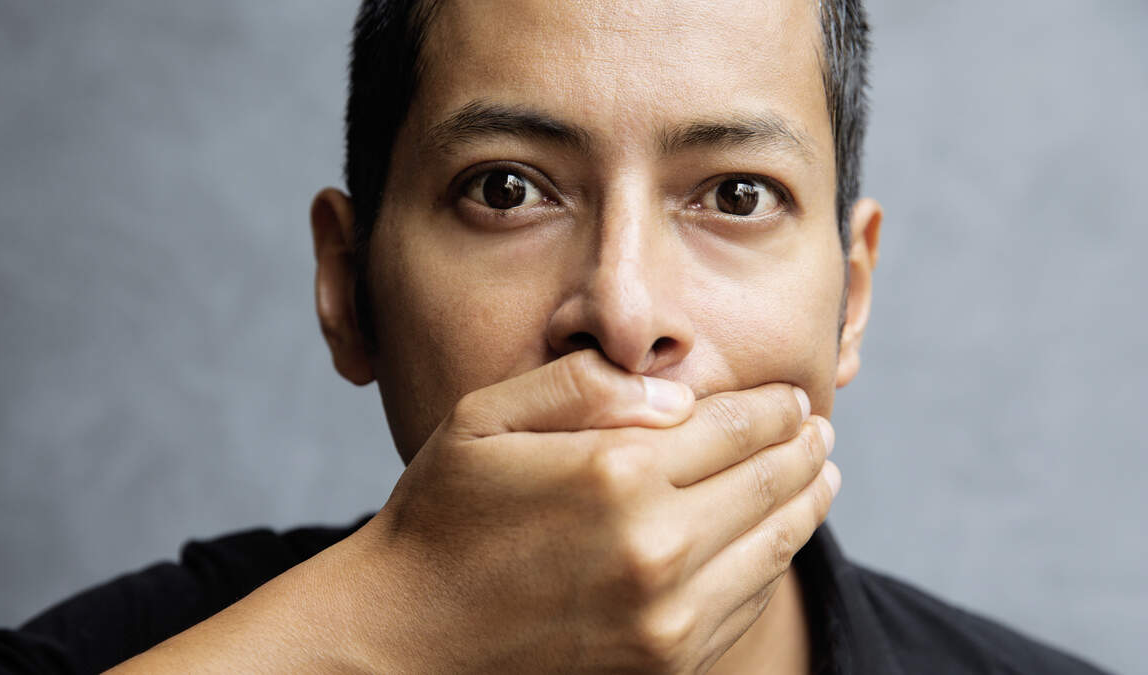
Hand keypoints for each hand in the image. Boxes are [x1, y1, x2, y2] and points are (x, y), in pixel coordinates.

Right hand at [352, 349, 838, 673]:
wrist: (409, 635)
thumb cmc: (441, 515)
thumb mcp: (485, 419)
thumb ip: (582, 387)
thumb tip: (679, 396)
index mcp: (615, 473)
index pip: (735, 426)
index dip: (775, 406)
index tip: (793, 396)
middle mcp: (655, 547)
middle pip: (770, 483)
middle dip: (804, 448)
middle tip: (820, 429)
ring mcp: (666, 616)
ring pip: (774, 546)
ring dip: (808, 504)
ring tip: (821, 476)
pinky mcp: (665, 663)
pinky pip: (747, 603)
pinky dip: (774, 563)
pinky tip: (777, 538)